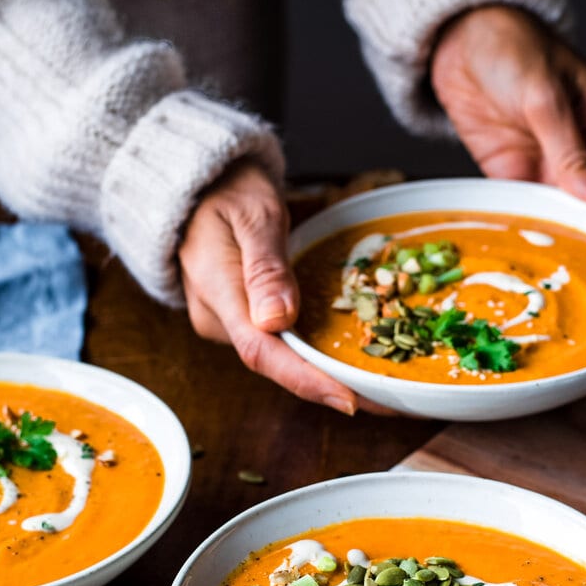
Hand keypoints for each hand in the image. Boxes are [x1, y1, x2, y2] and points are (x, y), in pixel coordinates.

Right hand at [179, 159, 358, 414]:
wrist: (198, 185)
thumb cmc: (228, 190)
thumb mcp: (253, 214)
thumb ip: (265, 266)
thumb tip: (278, 319)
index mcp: (216, 292)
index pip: (261, 351)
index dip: (307, 380)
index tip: (350, 401)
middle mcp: (217, 319)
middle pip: (274, 363)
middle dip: (328, 384)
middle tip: (387, 400)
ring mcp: (225, 321)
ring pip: (278, 356)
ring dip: (325, 372)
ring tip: (379, 387)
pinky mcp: (239, 317)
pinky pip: (277, 341)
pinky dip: (313, 352)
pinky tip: (349, 362)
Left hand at [430, 5, 585, 239]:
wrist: (458, 37)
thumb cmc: (512, 47)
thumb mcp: (543, 96)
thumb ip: (571, 150)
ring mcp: (551, 167)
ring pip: (570, 219)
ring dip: (571, 246)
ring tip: (571, 287)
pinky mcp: (515, 175)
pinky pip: (529, 212)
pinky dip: (531, 234)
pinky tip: (531, 261)